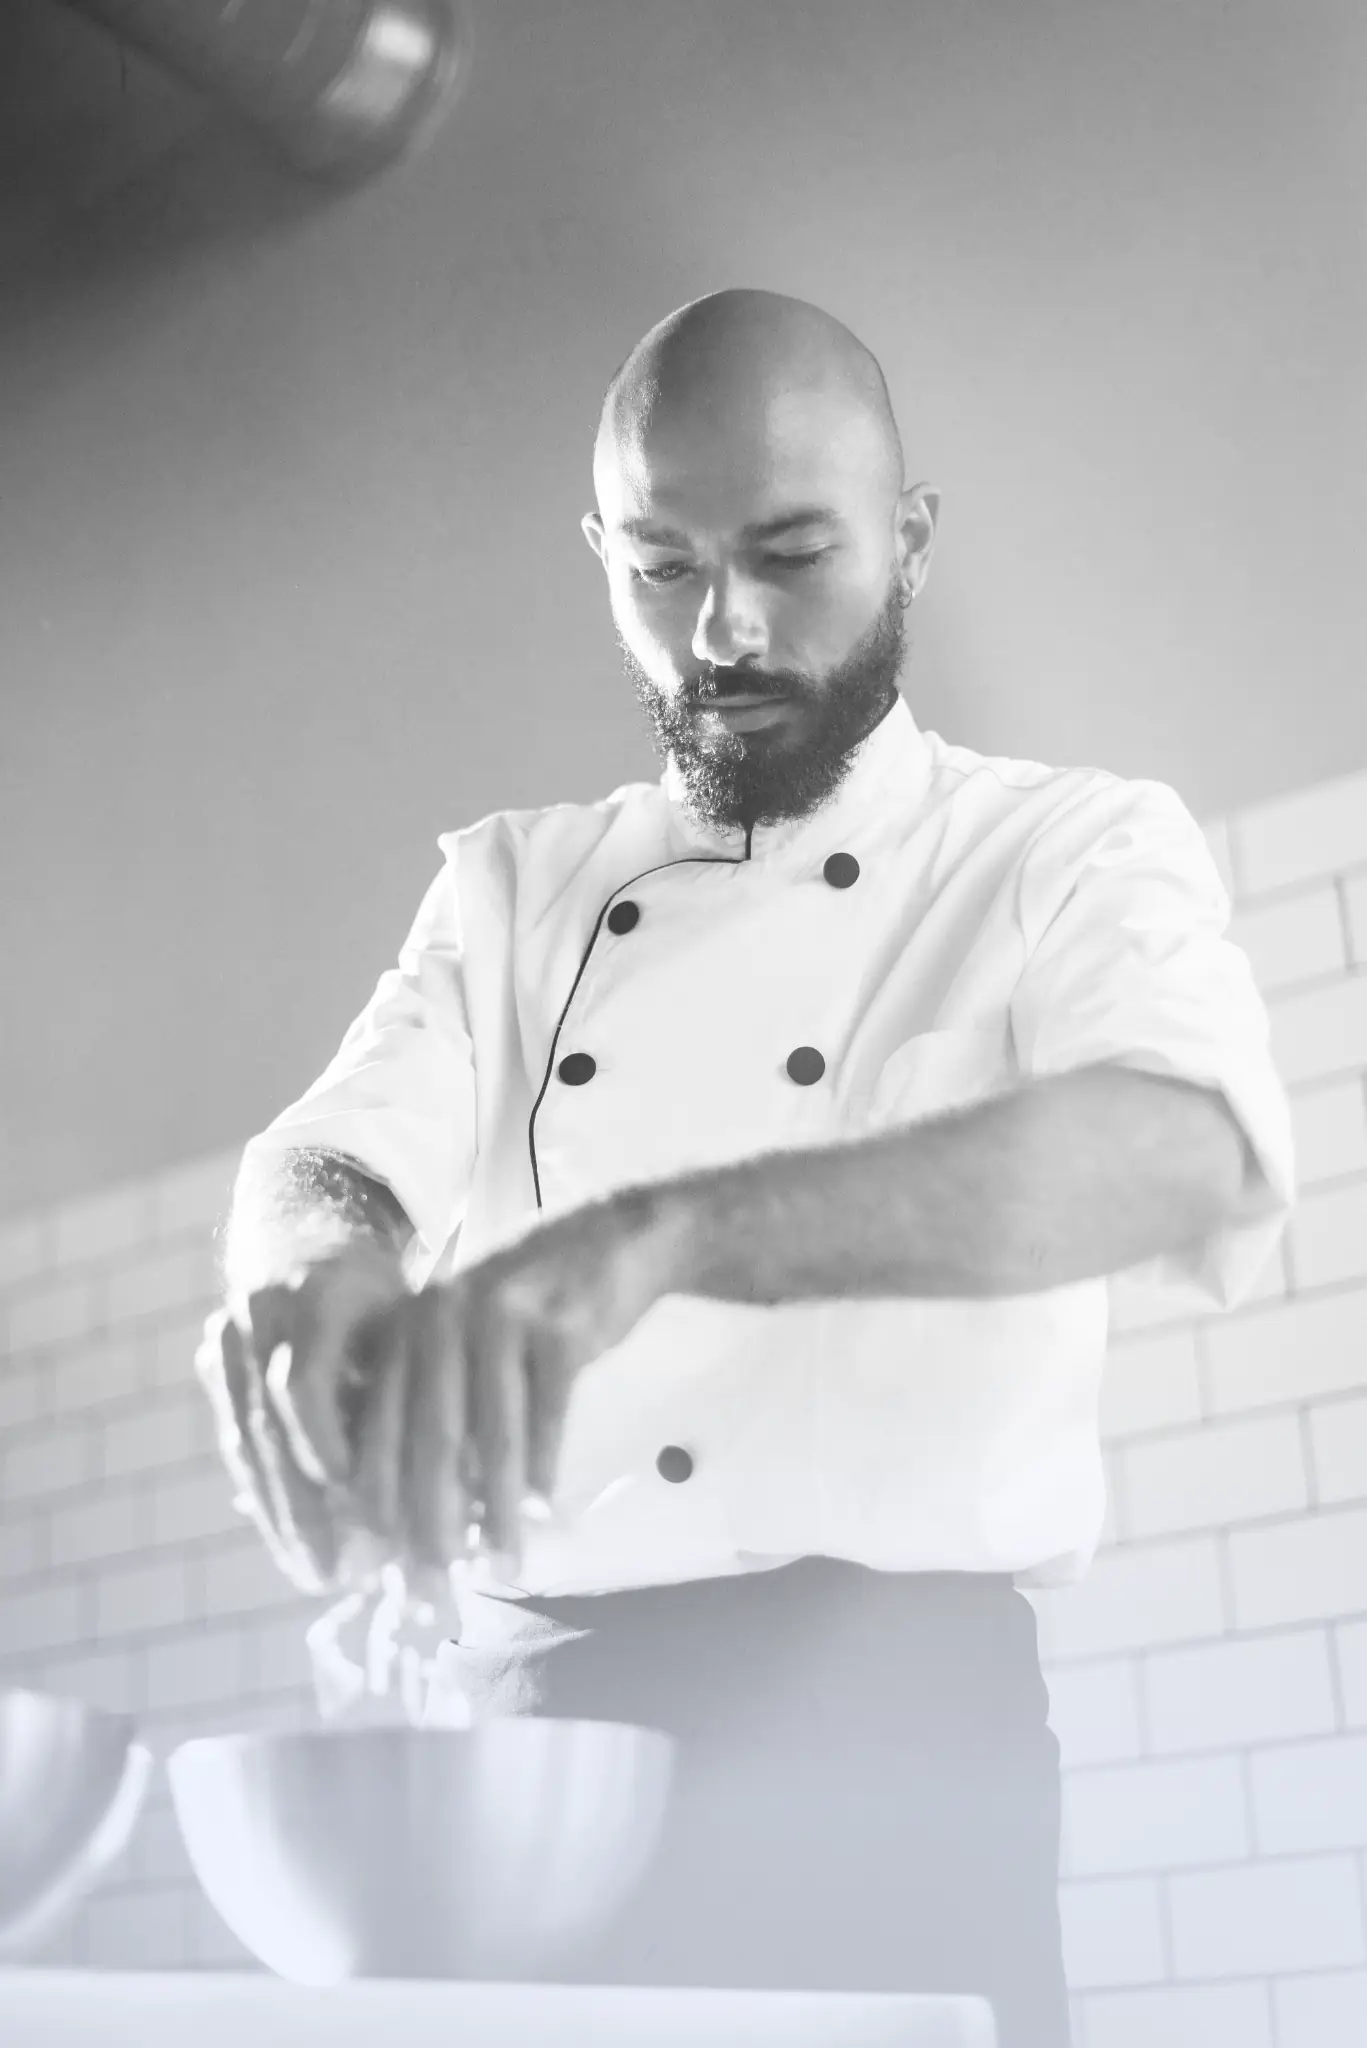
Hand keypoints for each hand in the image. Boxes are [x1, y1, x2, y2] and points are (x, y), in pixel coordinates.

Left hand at [195, 1186, 691, 1592]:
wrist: (610, 1242)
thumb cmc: (525, 1313)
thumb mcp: (461, 1346)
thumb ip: (426, 1412)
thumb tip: (403, 1524)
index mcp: (403, 1330)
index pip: (374, 1432)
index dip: (374, 1509)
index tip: (377, 1577)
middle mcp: (442, 1318)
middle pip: (430, 1443)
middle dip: (430, 1529)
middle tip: (434, 1595)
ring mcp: (503, 1318)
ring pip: (492, 1437)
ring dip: (495, 1514)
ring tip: (500, 1569)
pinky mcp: (561, 1326)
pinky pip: (548, 1414)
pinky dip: (544, 1468)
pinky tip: (545, 1511)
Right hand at [195, 1239, 411, 1594]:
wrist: (304, 1229)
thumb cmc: (381, 1287)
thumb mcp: (406, 1318)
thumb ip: (413, 1386)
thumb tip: (448, 1482)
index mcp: (314, 1294)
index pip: (302, 1384)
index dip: (325, 1445)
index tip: (359, 1500)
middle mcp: (258, 1316)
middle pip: (268, 1428)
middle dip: (302, 1507)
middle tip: (335, 1573)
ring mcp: (227, 1342)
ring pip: (247, 1443)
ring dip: (281, 1516)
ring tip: (314, 1574)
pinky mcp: (214, 1368)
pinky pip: (238, 1443)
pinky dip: (267, 1496)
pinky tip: (293, 1544)